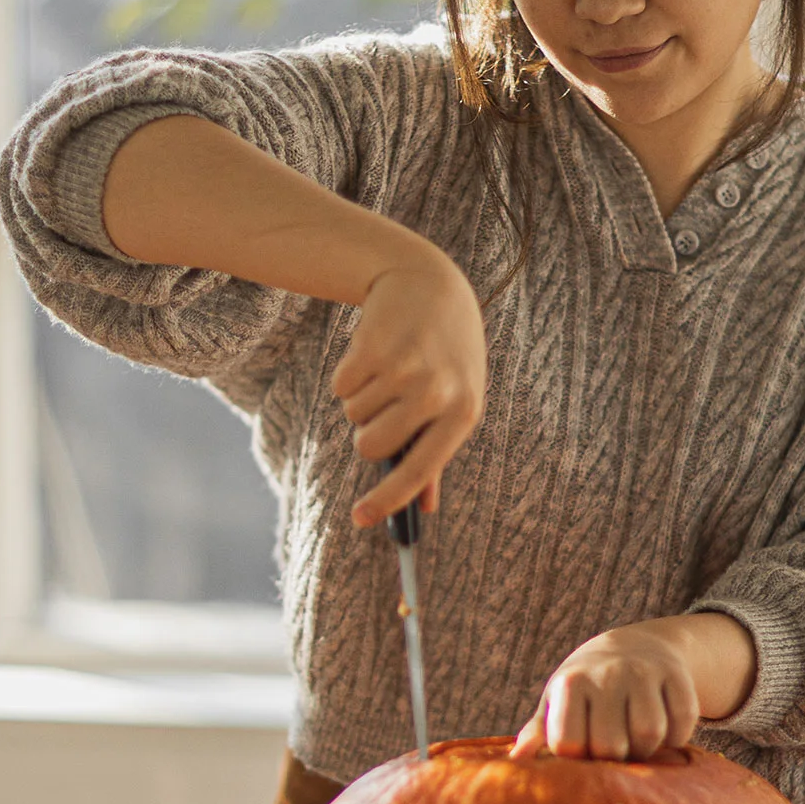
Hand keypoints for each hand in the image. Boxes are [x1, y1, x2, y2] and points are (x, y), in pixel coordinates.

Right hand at [332, 245, 485, 528]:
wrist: (429, 284)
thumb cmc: (446, 353)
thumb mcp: (456, 398)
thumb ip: (436, 453)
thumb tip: (424, 510)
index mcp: (463, 413)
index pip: (419, 472)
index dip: (387, 500)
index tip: (359, 519)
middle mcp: (436, 393)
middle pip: (370, 447)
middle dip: (367, 434)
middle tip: (385, 407)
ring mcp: (404, 369)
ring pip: (353, 415)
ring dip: (362, 397)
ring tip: (388, 368)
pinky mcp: (372, 347)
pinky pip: (341, 386)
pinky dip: (349, 374)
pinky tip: (374, 351)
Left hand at [509, 613, 757, 761]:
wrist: (634, 646)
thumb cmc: (587, 687)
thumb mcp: (558, 702)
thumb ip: (539, 732)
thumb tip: (516, 760)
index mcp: (571, 683)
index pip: (570, 745)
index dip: (578, 759)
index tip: (583, 751)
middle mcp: (607, 673)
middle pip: (611, 746)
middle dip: (614, 758)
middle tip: (614, 748)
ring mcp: (643, 671)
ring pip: (649, 735)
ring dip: (647, 749)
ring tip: (636, 740)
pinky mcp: (676, 675)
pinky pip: (682, 724)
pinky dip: (676, 737)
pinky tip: (663, 727)